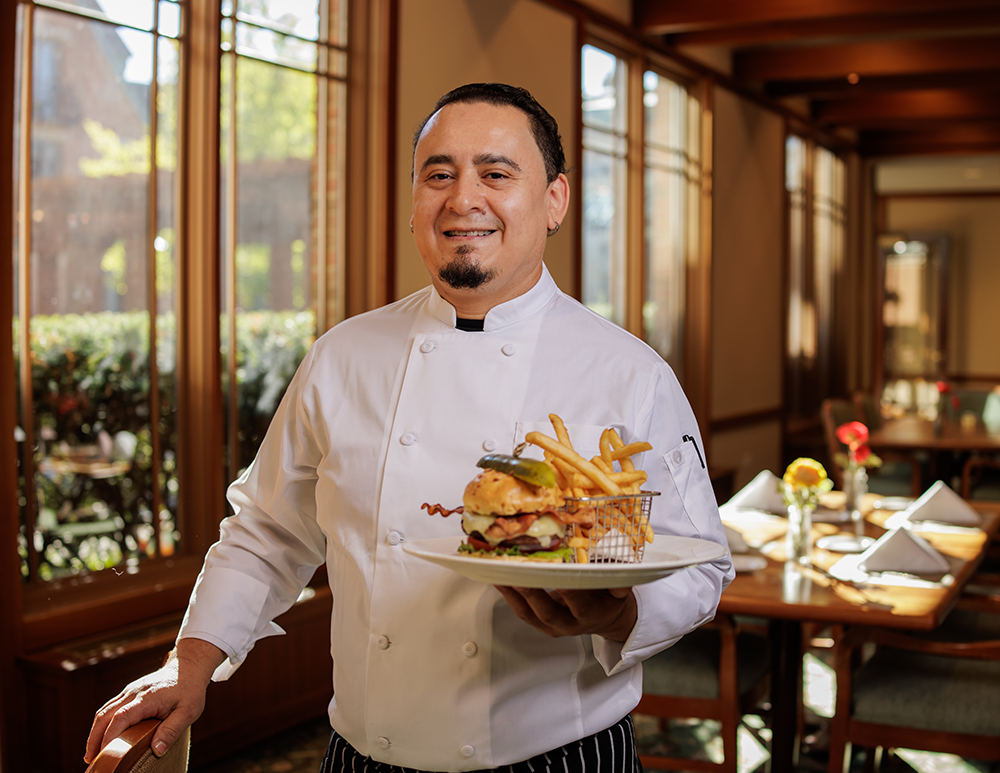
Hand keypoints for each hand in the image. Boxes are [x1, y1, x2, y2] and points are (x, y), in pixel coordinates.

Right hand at [84, 638, 223, 763]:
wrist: (189, 667)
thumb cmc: (190, 690)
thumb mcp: (188, 711)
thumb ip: (172, 730)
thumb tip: (156, 750)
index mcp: (147, 698)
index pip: (120, 718)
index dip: (109, 738)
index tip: (104, 756)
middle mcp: (133, 693)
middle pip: (104, 715)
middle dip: (94, 739)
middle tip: (91, 761)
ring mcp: (129, 691)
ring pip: (104, 711)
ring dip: (95, 732)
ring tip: (92, 754)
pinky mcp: (129, 692)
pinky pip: (109, 708)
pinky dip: (102, 724)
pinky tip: (102, 737)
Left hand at [494, 586, 636, 641]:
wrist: (606, 618)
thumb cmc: (610, 599)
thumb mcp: (621, 589)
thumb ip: (619, 579)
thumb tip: (621, 564)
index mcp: (590, 614)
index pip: (577, 602)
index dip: (566, 590)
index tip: (555, 574)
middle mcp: (569, 624)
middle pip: (546, 611)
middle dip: (530, 592)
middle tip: (516, 574)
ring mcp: (552, 627)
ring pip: (528, 612)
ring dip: (511, 593)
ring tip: (498, 573)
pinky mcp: (539, 624)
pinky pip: (521, 611)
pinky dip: (508, 595)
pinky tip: (498, 579)